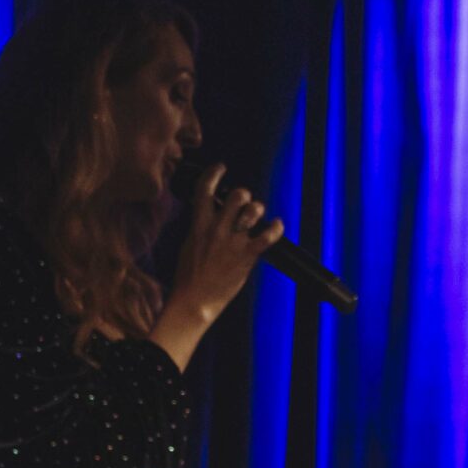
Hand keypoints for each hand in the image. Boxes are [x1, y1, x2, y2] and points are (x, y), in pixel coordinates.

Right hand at [168, 165, 283, 321]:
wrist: (193, 299)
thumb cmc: (190, 274)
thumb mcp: (189, 243)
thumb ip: (200, 226)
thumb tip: (209, 213)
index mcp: (198, 224)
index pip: (204, 190)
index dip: (214, 174)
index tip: (221, 168)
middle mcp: (216, 229)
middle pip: (237, 196)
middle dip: (244, 195)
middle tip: (244, 203)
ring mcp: (232, 242)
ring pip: (253, 210)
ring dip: (258, 210)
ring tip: (257, 216)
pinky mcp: (246, 256)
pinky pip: (268, 236)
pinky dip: (277, 228)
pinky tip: (278, 225)